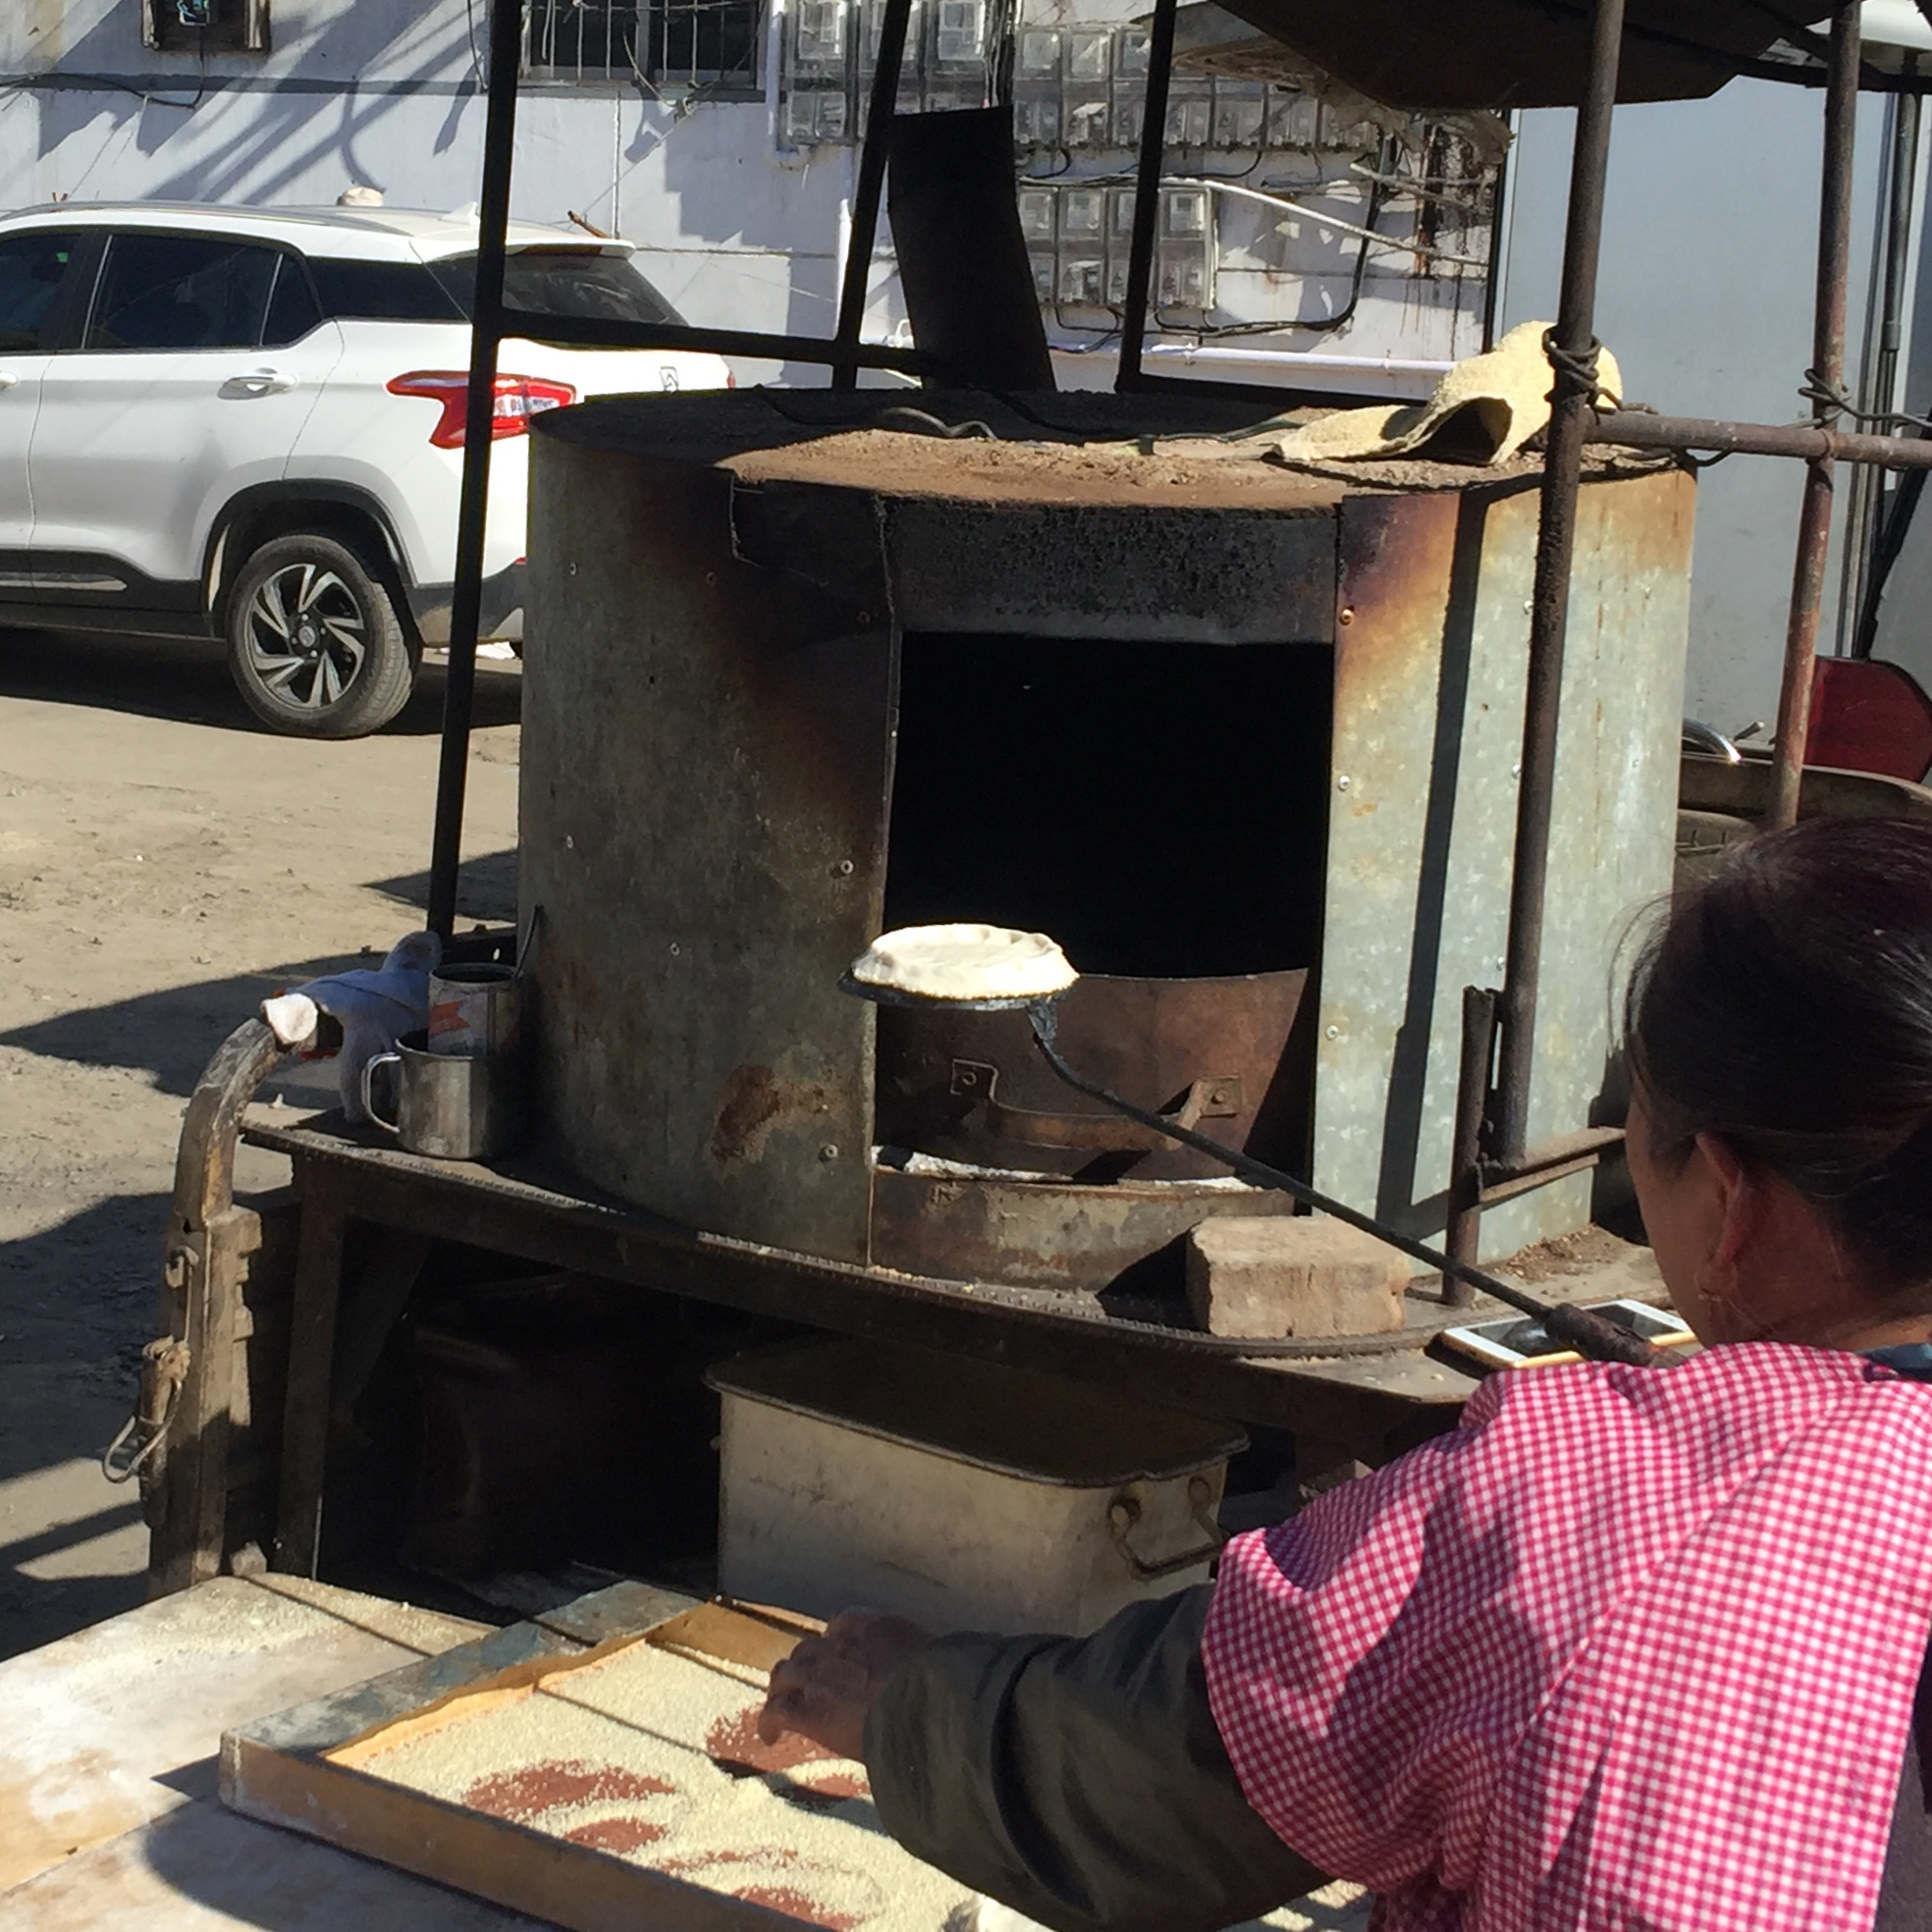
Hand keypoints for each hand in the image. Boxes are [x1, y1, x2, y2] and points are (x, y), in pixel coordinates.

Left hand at [758, 1610, 934, 1761]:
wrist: (925, 1707)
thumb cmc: (941, 1686)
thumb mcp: (932, 1656)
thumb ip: (917, 1658)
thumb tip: (932, 1672)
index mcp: (871, 1625)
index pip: (840, 1626)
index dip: (835, 1645)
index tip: (837, 1658)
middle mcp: (839, 1644)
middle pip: (809, 1649)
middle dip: (807, 1667)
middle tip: (810, 1687)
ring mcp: (819, 1675)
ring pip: (786, 1674)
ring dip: (784, 1689)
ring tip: (784, 1705)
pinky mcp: (808, 1709)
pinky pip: (777, 1711)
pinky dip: (770, 1722)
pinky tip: (771, 1737)